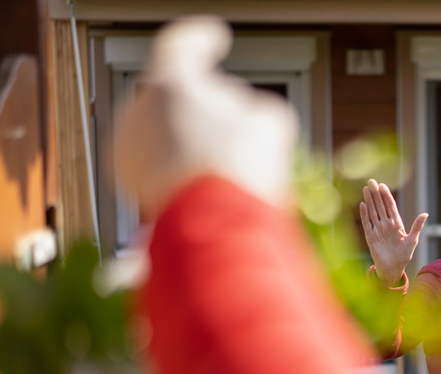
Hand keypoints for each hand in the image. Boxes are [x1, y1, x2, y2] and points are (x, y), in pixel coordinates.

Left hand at [115, 16, 298, 217]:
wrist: (215, 228)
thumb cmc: (239, 170)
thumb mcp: (269, 124)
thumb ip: (256, 110)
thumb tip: (252, 121)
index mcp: (172, 83)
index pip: (182, 44)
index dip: (202, 37)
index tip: (213, 36)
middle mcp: (140, 110)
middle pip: (174, 94)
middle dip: (200, 104)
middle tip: (231, 120)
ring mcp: (128, 148)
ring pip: (163, 131)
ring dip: (190, 138)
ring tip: (224, 161)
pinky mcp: (128, 183)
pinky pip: (155, 163)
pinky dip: (178, 167)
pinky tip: (207, 183)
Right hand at [359, 179, 426, 286]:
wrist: (393, 269)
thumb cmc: (404, 256)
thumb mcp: (412, 240)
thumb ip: (417, 226)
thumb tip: (425, 213)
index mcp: (396, 224)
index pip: (390, 206)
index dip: (386, 196)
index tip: (383, 185)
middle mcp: (386, 224)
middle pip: (380, 206)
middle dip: (376, 194)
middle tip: (371, 181)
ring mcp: (377, 230)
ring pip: (373, 212)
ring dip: (369, 201)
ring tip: (366, 189)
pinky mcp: (370, 237)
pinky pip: (367, 223)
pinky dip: (364, 214)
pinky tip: (362, 205)